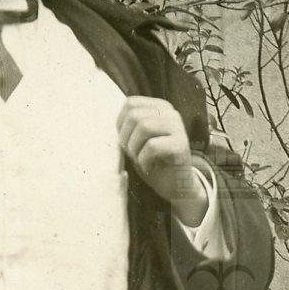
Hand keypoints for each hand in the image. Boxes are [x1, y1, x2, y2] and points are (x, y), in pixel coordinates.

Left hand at [117, 96, 203, 224]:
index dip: (121, 124)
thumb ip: (128, 126)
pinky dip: (144, 160)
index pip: (131, 104)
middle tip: (133, 154)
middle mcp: (170, 113)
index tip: (126, 142)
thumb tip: (107, 119)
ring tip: (140, 160)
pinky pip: (153, 146)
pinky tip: (149, 167)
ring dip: (135, 149)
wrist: (174, 185)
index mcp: (159, 107)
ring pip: (144, 127)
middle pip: (135, 115)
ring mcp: (178, 127)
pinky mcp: (181, 145)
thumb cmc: (152, 162)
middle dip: (127, 138)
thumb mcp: (136, 140)